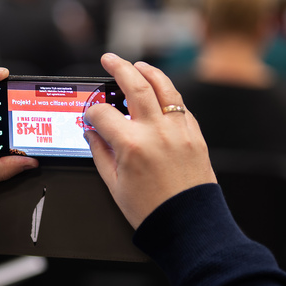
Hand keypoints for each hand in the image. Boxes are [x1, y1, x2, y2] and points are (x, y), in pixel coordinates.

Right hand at [84, 54, 216, 228]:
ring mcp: (179, 131)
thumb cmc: (152, 212)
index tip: (90, 116)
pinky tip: (160, 95)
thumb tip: (91, 134)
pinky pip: (181, 106)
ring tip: (137, 66)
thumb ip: (100, 154)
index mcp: (131, 145)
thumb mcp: (114, 185)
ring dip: (148, 72)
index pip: (103, 113)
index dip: (91, 112)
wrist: (188, 226)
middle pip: (135, 84)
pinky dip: (168, 96)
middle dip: (118, 67)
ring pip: (164, 87)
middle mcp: (156, 132)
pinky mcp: (195, 136)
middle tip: (109, 60)